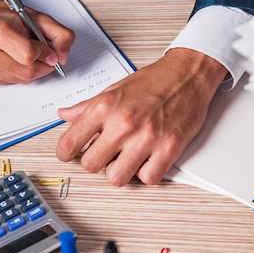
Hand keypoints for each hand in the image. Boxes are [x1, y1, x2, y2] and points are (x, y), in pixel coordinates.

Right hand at [0, 0, 75, 83]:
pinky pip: (13, 82)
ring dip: (33, 69)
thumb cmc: (9, 17)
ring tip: (27, 53)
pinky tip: (15, 59)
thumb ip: (60, 35)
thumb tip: (62, 58)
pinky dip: (21, 73)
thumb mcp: (40, 18)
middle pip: (27, 71)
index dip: (44, 53)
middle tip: (43, 53)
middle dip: (42, 64)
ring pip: (22, 79)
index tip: (47, 48)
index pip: (28, 55)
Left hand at [56, 48, 228, 185]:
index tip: (69, 155)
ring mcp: (147, 138)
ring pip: (117, 178)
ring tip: (127, 159)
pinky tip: (148, 160)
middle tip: (105, 154)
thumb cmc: (155, 81)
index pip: (70, 142)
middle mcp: (124, 123)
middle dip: (96, 162)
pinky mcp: (169, 148)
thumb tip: (65, 114)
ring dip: (120, 171)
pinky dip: (147, 173)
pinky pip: (148, 178)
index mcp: (105, 106)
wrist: (189, 74)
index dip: (65, 153)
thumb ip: (88, 106)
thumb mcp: (115, 89)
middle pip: (91, 165)